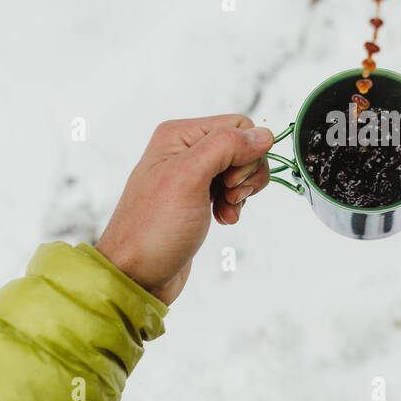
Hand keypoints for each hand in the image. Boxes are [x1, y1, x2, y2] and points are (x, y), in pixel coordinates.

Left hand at [95, 115, 273, 304]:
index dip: (245, 152)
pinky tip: (221, 218)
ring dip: (241, 192)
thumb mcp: (189, 177)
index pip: (238, 126)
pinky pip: (232, 190)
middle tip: (226, 196)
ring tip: (224, 210)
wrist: (136, 274)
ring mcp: (193, 175)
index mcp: (180, 136)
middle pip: (243, 147)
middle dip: (244, 175)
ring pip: (241, 170)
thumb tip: (264, 135)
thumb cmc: (153, 228)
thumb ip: (226, 146)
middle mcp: (186, 150)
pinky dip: (234, 205)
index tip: (228, 181)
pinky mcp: (199, 198)